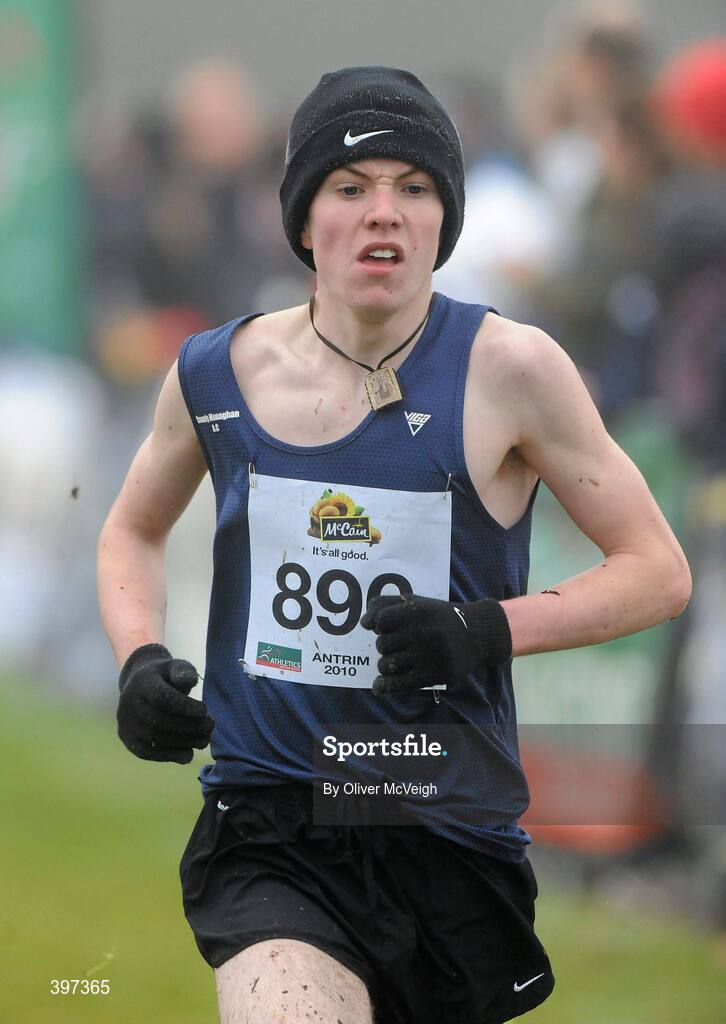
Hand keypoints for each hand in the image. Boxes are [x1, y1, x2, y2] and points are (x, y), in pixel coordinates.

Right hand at [117, 644, 213, 762]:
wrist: (140, 686)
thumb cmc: (166, 677)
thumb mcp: (175, 667)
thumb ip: (183, 671)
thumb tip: (189, 680)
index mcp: (142, 682)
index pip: (161, 697)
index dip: (183, 706)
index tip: (204, 710)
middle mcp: (129, 703)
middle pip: (159, 720)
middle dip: (188, 726)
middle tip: (210, 726)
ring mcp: (125, 722)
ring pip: (154, 738)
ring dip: (182, 743)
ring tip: (204, 740)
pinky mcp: (127, 738)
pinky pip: (146, 752)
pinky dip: (169, 756)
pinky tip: (188, 754)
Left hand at [360, 594, 511, 695]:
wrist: (477, 635)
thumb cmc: (440, 618)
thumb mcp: (418, 603)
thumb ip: (388, 605)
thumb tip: (364, 623)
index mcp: (419, 611)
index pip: (381, 620)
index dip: (380, 624)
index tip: (387, 627)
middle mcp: (424, 632)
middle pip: (382, 643)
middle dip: (385, 645)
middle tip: (399, 644)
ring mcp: (428, 655)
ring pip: (387, 664)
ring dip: (387, 664)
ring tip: (399, 660)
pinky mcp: (433, 675)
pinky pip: (398, 683)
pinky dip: (384, 685)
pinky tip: (378, 686)